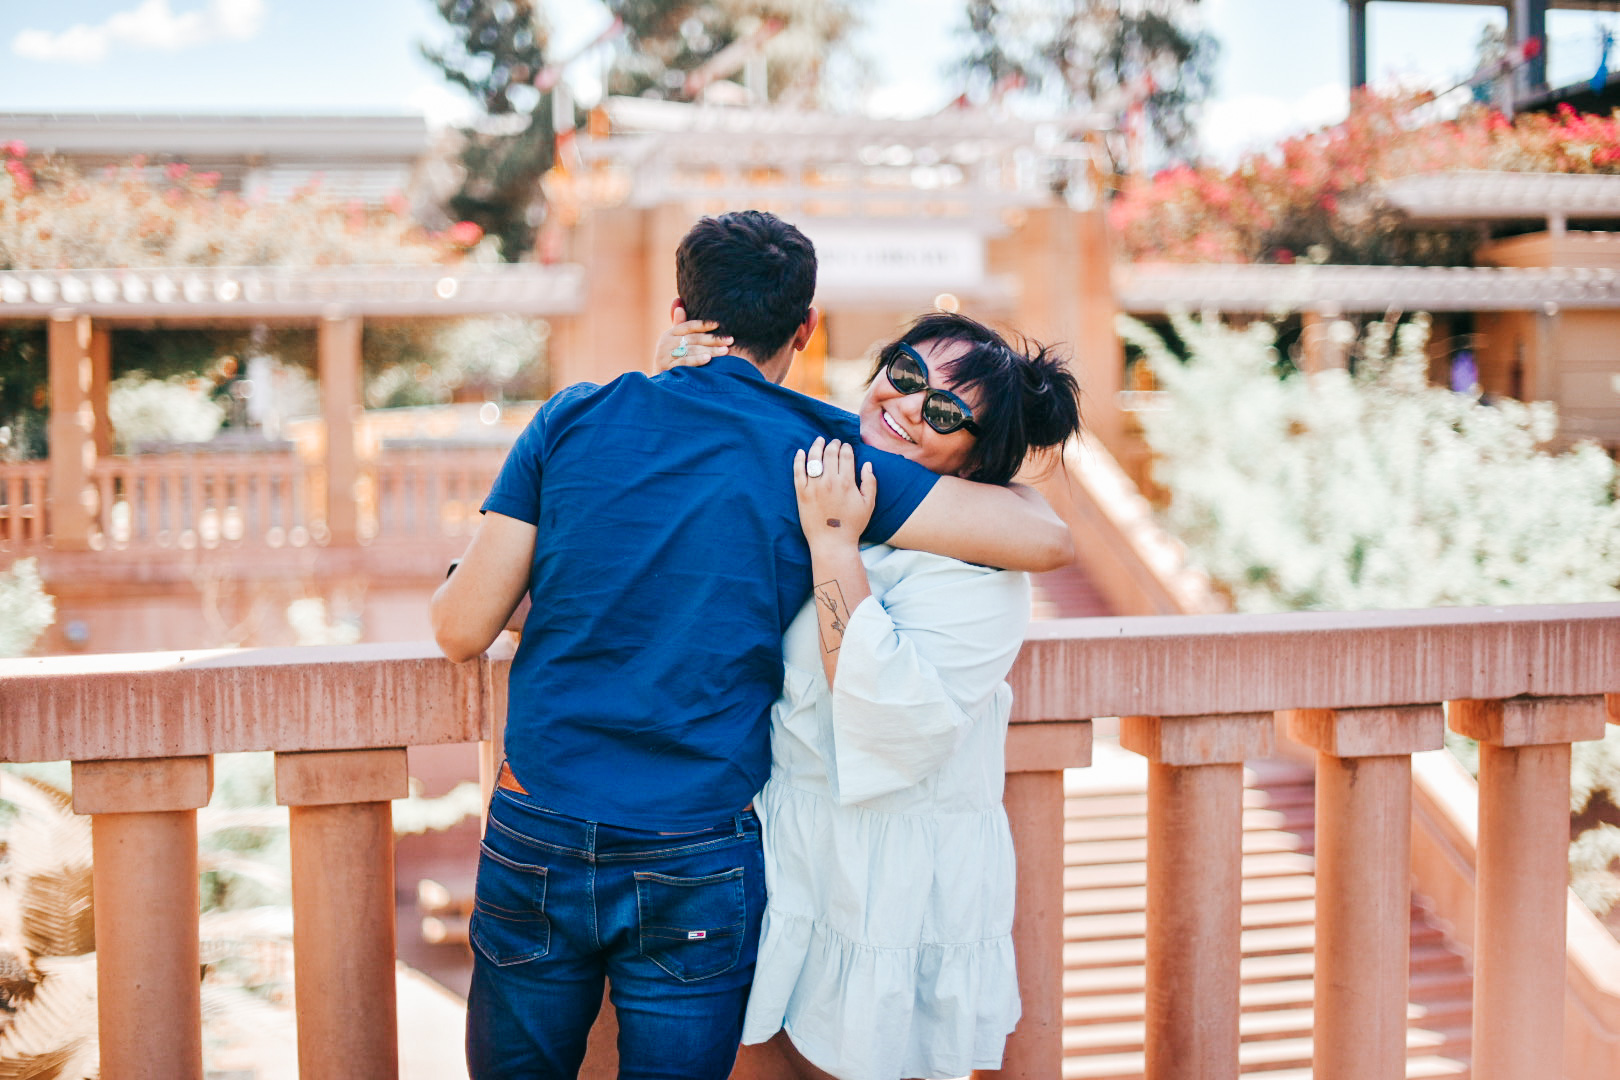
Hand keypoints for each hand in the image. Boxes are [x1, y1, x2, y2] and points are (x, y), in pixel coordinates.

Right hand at [654, 306, 732, 370]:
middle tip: (730, 340)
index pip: (689, 326)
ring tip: (725, 350)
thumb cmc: (671, 362)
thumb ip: (679, 325)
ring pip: (691, 350)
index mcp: (669, 334)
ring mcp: (664, 356)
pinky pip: (684, 362)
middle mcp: (665, 342)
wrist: (660, 384)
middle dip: (713, 339)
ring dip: (709, 350)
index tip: (720, 324)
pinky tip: (708, 359)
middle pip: (693, 338)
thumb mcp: (674, 343)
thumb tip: (678, 301)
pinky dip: (696, 360)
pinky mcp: (666, 368)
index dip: (704, 324)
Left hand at [793, 437, 874, 551]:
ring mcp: (813, 487)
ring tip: (819, 441)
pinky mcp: (801, 494)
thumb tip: (867, 464)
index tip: (846, 446)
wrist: (832, 543)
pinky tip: (800, 452)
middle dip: (833, 444)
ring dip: (816, 447)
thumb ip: (869, 482)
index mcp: (847, 483)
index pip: (845, 456)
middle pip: (830, 454)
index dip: (846, 448)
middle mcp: (829, 482)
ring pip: (813, 459)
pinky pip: (798, 472)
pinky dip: (798, 460)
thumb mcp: (869, 504)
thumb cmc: (852, 525)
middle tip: (834, 442)